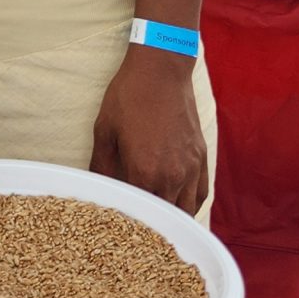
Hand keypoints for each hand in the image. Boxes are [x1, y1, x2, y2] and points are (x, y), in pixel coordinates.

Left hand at [89, 49, 208, 215]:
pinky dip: (190, 205)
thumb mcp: (104, 130)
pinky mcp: (202, 159)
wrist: (161, 70)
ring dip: (173, 219)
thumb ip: (101, 166)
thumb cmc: (129, 97)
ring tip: (157, 222)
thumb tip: (96, 189)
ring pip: (186, 212)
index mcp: (145, 171)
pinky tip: (176, 204)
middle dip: (151, 225)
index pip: (138, 212)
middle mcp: (172, 176)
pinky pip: (201, 194)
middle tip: (136, 227)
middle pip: (165, 218)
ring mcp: (191, 169)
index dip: (127, 220)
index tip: (117, 224)